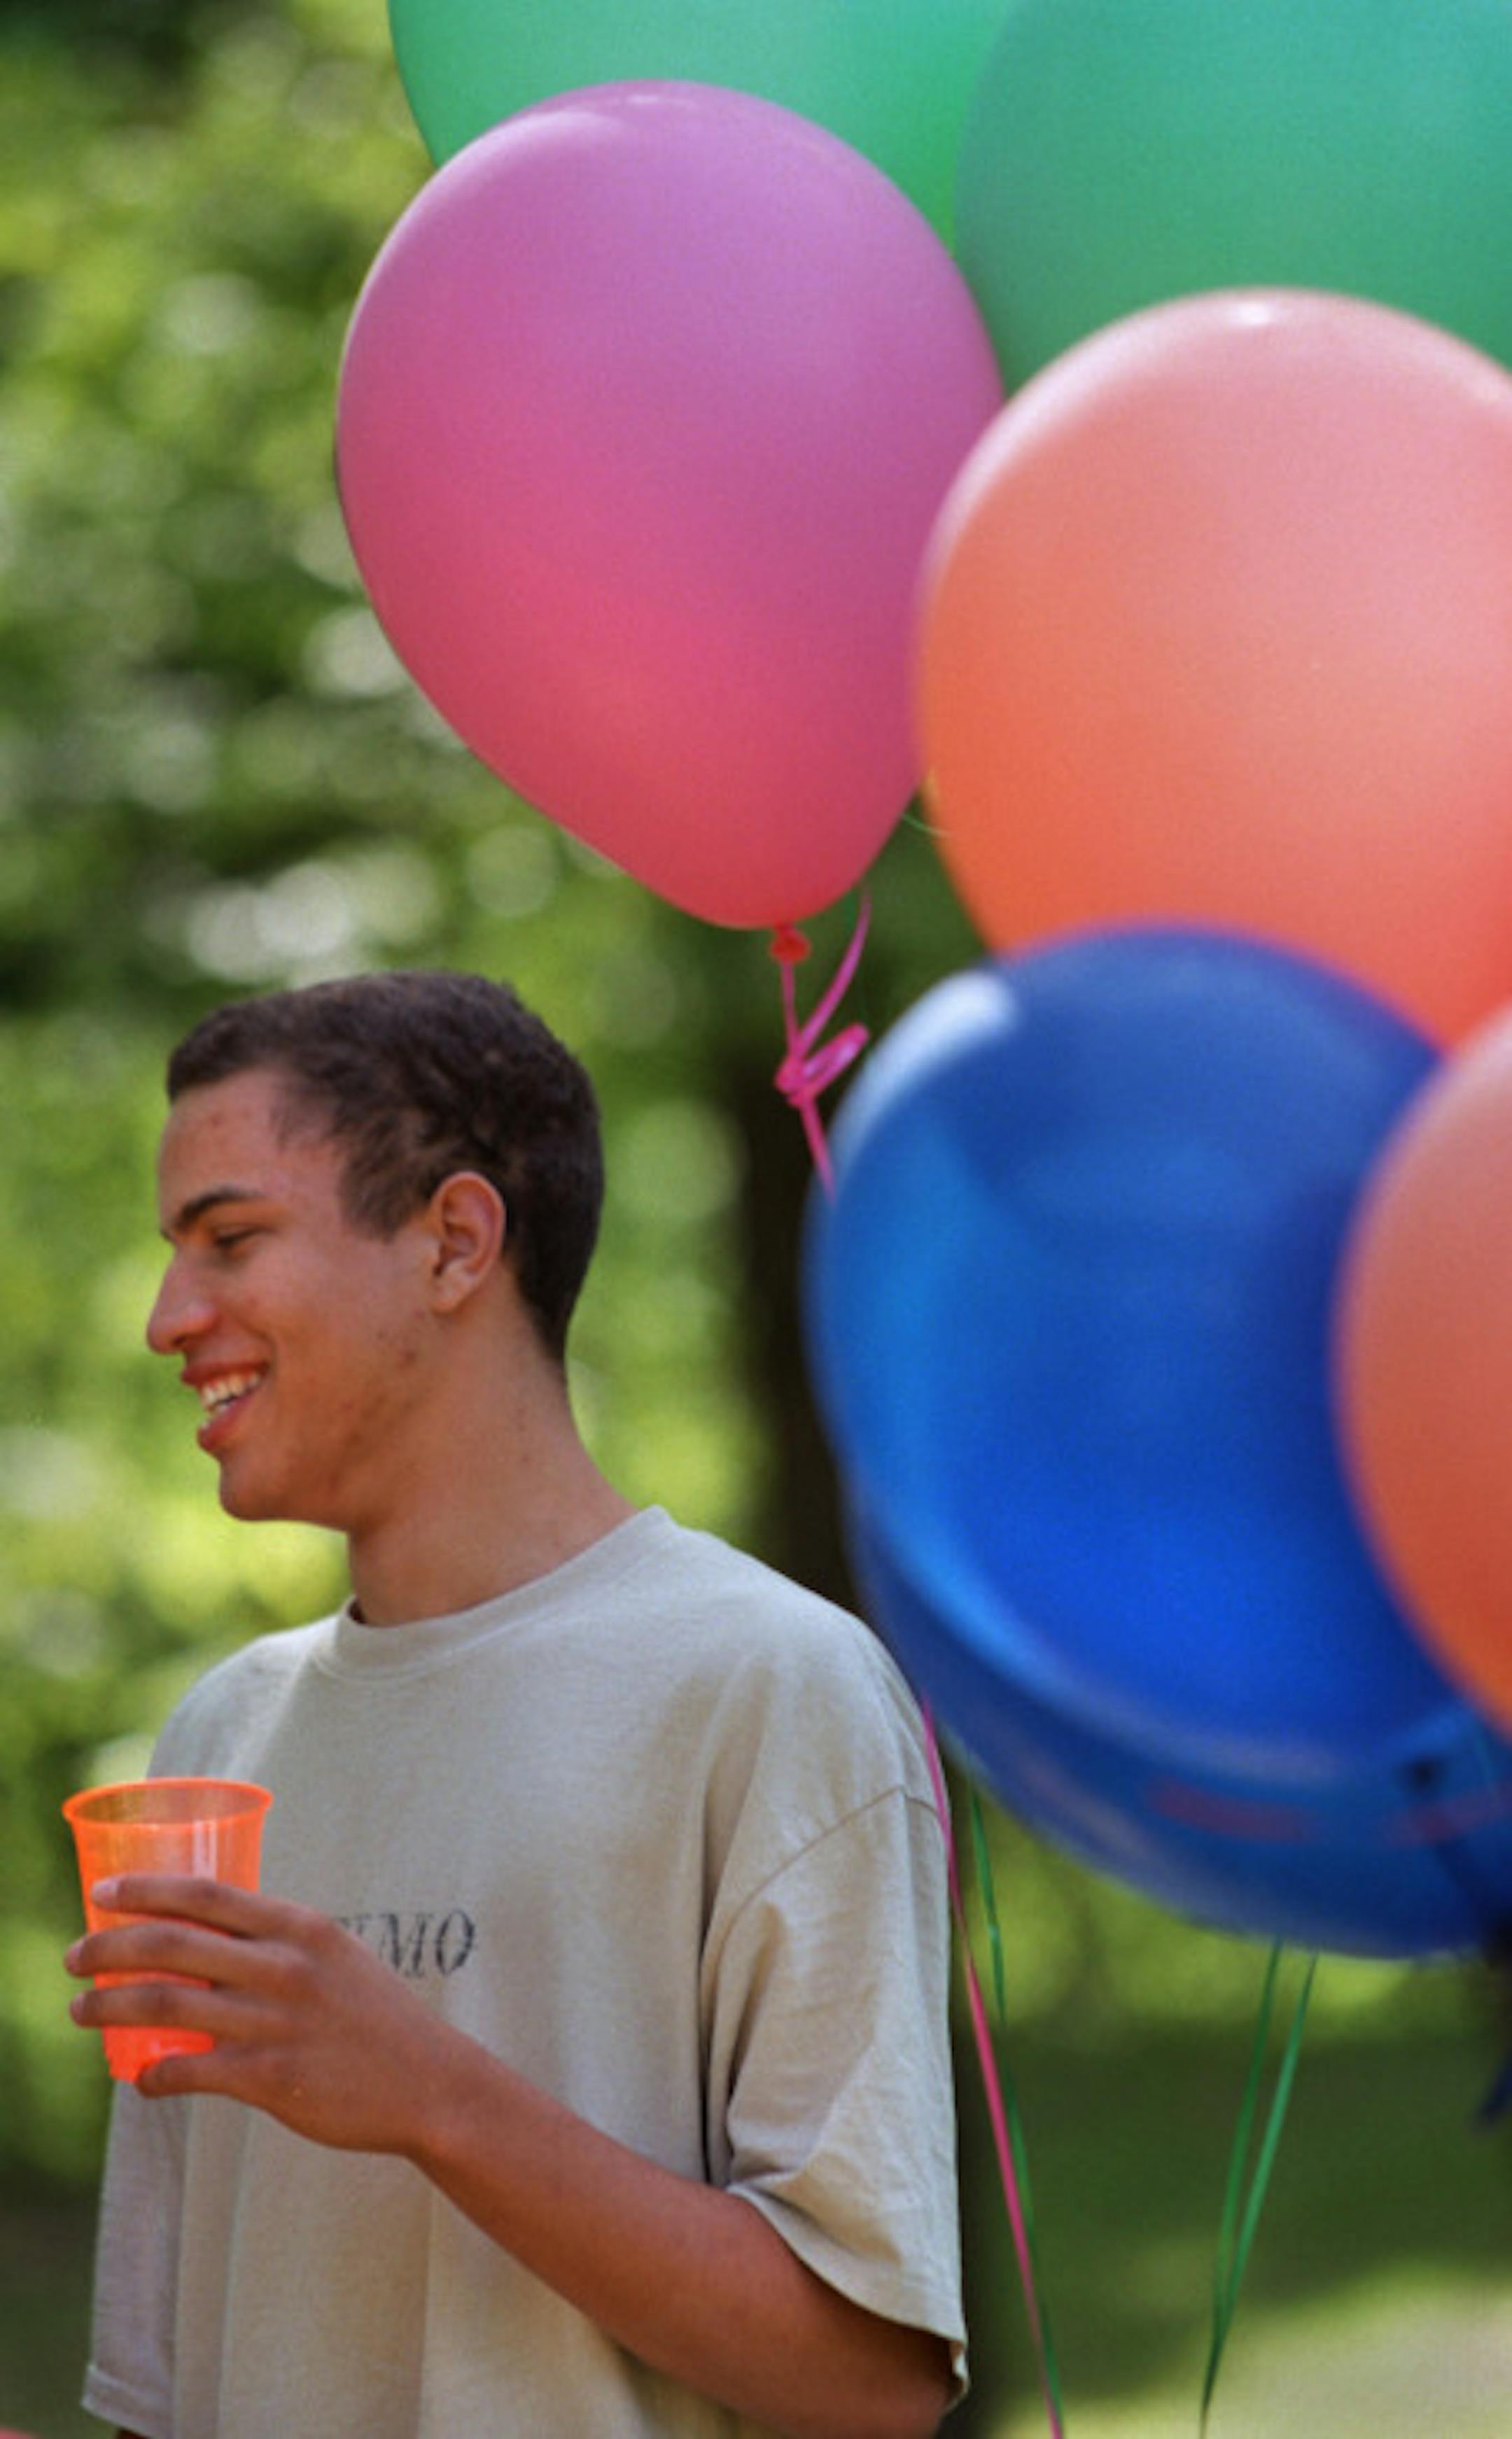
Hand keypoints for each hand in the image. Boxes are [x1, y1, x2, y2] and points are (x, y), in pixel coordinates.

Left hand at [65, 1876, 453, 2151]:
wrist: (431, 2083)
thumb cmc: (376, 2019)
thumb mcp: (335, 1957)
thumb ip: (277, 1945)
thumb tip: (209, 1942)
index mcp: (300, 1928)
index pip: (205, 1895)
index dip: (145, 1889)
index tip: (102, 1891)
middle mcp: (285, 1968)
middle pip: (172, 1945)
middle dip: (109, 1947)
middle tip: (73, 1956)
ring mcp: (276, 2024)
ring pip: (167, 2006)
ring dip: (110, 2006)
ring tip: (81, 2011)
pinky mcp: (272, 2080)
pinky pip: (191, 2072)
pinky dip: (153, 2076)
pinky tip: (141, 2079)